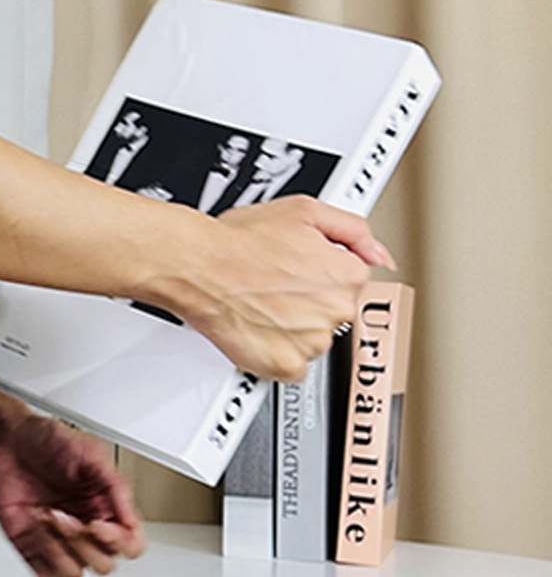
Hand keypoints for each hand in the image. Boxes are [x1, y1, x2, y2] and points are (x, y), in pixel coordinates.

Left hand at [0, 405, 145, 576]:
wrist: (3, 440)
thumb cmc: (44, 440)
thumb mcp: (90, 452)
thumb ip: (116, 486)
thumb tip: (132, 520)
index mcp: (107, 508)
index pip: (131, 545)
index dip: (118, 542)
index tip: (94, 523)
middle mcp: (86, 527)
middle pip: (104, 565)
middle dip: (81, 541)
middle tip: (61, 513)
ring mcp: (60, 541)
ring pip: (75, 573)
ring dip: (57, 547)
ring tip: (44, 515)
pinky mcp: (33, 549)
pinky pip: (47, 576)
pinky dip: (41, 558)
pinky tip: (33, 529)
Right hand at [176, 196, 392, 382]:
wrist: (196, 267)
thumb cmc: (237, 241)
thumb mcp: (303, 210)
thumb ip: (353, 230)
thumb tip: (380, 255)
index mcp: (347, 275)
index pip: (351, 281)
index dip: (322, 273)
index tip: (301, 271)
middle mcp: (336, 311)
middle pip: (334, 312)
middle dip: (310, 301)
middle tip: (276, 285)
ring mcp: (312, 342)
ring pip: (315, 339)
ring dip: (295, 328)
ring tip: (262, 304)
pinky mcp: (285, 365)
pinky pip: (294, 366)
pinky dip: (278, 353)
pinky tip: (259, 328)